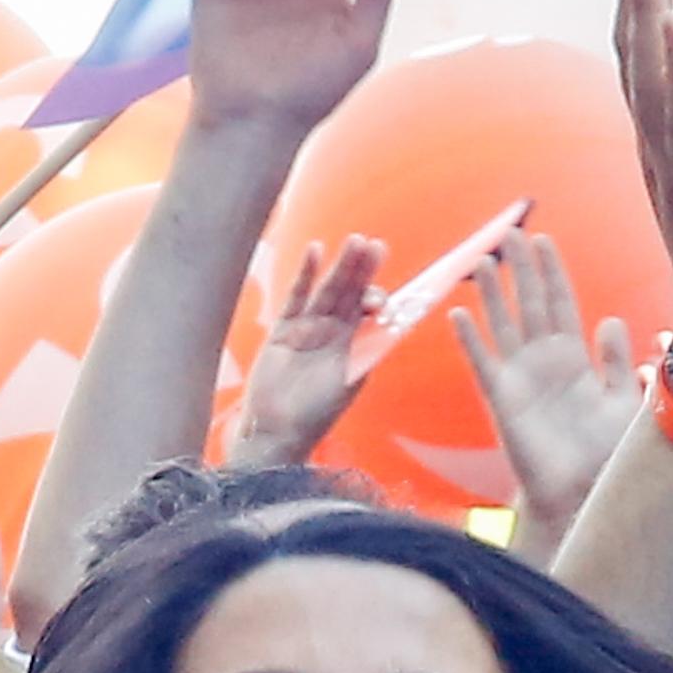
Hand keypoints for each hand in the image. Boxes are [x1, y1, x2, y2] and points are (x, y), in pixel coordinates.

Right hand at [229, 233, 383, 467]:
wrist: (276, 431)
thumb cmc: (316, 415)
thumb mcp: (350, 381)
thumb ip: (369, 350)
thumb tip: (396, 323)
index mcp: (353, 347)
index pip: (369, 313)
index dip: (377, 296)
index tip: (387, 286)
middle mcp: (332, 334)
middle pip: (350, 294)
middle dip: (363, 270)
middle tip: (376, 245)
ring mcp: (308, 329)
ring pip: (328, 290)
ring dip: (341, 266)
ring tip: (355, 241)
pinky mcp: (283, 329)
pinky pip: (297, 297)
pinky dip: (306, 274)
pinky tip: (315, 250)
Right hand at [446, 231, 639, 540]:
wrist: (579, 495)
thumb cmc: (603, 454)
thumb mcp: (623, 401)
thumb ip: (616, 361)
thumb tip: (608, 319)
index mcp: (575, 359)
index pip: (560, 304)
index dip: (551, 273)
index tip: (543, 240)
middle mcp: (543, 363)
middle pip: (528, 304)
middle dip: (519, 269)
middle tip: (510, 233)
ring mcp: (520, 379)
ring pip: (502, 325)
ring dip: (491, 294)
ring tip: (480, 261)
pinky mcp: (501, 400)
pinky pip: (483, 363)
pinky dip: (470, 339)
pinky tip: (458, 314)